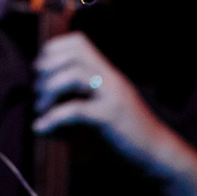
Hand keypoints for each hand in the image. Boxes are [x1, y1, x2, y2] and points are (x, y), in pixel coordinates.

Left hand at [32, 32, 196, 195]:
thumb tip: (38, 105)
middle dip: (47, 69)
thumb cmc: (124, 133)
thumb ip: (75, 100)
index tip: (40, 70)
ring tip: (40, 108)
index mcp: (107, 73)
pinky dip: (52, 118)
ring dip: (48, 90)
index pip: (78, 42)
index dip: (52, 50)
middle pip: (73, 54)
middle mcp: (110, 79)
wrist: (158, 155)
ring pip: (74, 75)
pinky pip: (76, 110)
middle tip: (38, 92)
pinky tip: (41, 128)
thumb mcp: (99, 108)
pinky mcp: (111, 118)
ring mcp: (113, 96)